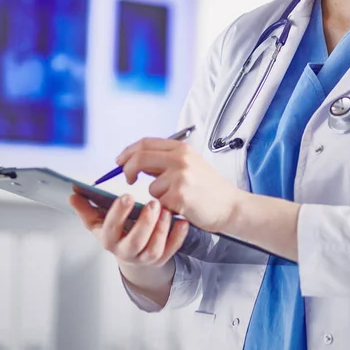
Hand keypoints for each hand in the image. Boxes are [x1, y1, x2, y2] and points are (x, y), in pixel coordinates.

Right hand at [69, 192, 188, 268]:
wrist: (131, 254)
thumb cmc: (116, 231)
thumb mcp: (100, 221)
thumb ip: (87, 208)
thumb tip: (72, 195)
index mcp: (109, 240)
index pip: (111, 228)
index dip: (118, 213)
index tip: (127, 195)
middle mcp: (127, 251)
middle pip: (135, 242)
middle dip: (145, 223)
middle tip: (153, 203)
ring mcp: (145, 258)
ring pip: (154, 248)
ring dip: (162, 230)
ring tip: (166, 210)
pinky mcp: (162, 259)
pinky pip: (172, 250)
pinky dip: (178, 237)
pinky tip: (183, 222)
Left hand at [115, 137, 243, 231]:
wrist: (230, 206)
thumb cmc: (209, 187)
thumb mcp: (190, 164)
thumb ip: (165, 160)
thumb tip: (136, 160)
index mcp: (181, 148)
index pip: (145, 143)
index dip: (128, 151)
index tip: (120, 161)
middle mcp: (180, 159)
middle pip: (140, 158)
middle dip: (128, 169)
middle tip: (127, 179)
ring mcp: (180, 177)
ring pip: (150, 186)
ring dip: (158, 195)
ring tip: (177, 197)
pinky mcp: (179, 195)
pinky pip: (159, 202)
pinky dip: (166, 207)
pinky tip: (182, 206)